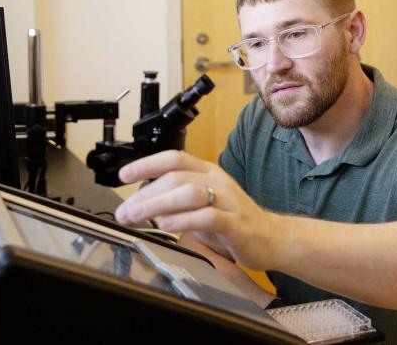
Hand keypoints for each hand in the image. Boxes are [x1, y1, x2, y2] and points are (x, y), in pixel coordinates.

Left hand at [115, 150, 282, 269]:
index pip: (174, 159)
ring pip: (189, 193)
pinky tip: (167, 226)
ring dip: (158, 204)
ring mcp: (228, 201)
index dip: (146, 164)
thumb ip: (177, 199)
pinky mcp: (236, 224)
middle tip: (126, 211)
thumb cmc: (234, 222)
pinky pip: (207, 217)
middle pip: (176, 177)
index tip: (124, 176)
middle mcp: (218, 181)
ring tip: (138, 217)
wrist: (272, 238)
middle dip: (145, 194)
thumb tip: (142, 202)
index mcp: (208, 172)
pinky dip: (183, 220)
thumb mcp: (202, 203)